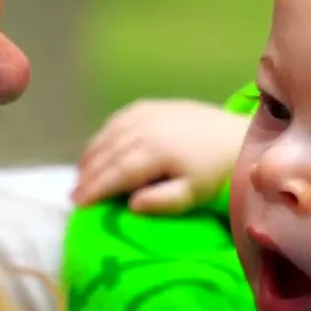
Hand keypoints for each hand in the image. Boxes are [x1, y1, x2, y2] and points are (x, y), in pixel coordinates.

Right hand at [71, 99, 249, 214]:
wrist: (237, 138)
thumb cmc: (216, 173)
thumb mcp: (193, 194)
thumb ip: (162, 202)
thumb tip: (130, 205)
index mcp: (155, 151)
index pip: (115, 172)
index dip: (94, 189)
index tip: (78, 205)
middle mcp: (145, 127)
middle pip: (107, 153)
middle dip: (88, 175)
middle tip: (74, 195)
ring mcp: (147, 112)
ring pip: (108, 134)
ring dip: (92, 155)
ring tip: (81, 175)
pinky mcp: (151, 105)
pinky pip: (118, 119)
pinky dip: (103, 135)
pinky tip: (99, 148)